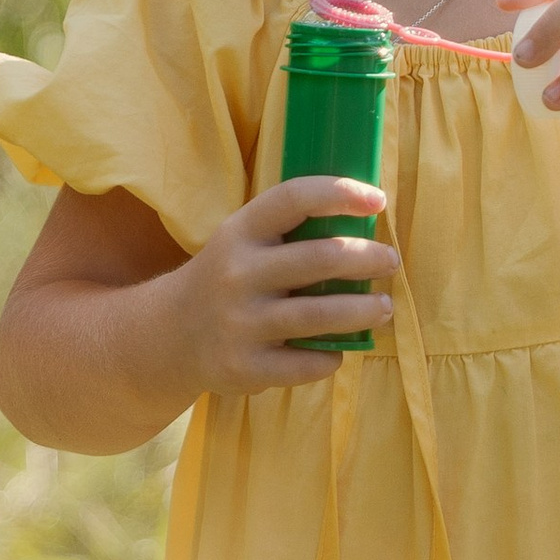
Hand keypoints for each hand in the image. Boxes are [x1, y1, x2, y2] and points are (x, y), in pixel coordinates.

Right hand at [172, 178, 398, 392]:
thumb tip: (367, 215)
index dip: (341, 193)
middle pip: (321, 258)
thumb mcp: (242, 241)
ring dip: (365, 310)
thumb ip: (290, 230)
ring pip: (322, 314)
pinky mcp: (245, 366)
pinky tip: (340, 348)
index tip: (378, 200)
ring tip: (384, 307)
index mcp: (241, 232)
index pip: (294, 198)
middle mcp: (238, 274)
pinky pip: (308, 363)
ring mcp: (241, 323)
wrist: (170, 335)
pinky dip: (332, 356)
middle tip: (390, 261)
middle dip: (368, 258)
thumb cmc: (228, 278)